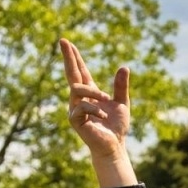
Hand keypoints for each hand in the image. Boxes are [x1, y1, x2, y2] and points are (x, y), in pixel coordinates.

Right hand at [60, 38, 129, 158]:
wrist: (114, 146)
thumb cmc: (116, 127)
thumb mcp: (122, 103)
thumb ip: (121, 86)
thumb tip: (124, 67)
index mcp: (90, 93)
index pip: (80, 71)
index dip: (75, 57)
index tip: (67, 43)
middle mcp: (79, 99)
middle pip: (71, 74)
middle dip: (68, 57)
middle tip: (63, 41)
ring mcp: (75, 108)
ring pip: (76, 89)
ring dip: (93, 92)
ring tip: (106, 99)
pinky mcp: (74, 120)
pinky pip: (82, 106)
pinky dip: (95, 109)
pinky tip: (103, 115)